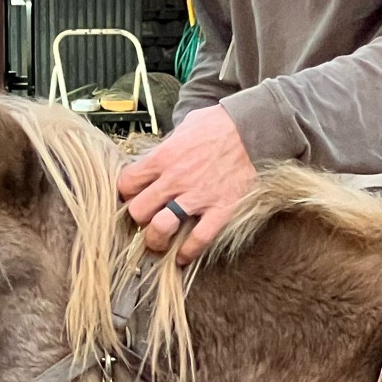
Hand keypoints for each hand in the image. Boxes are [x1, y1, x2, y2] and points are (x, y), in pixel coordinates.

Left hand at [117, 105, 257, 261]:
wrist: (255, 128)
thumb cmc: (221, 124)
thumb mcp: (186, 126)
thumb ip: (169, 146)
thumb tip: (160, 156)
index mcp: (163, 157)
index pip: (127, 183)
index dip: (126, 194)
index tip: (133, 197)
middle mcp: (175, 179)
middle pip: (138, 210)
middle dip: (139, 218)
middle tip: (147, 219)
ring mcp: (198, 196)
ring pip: (160, 228)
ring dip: (156, 239)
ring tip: (160, 242)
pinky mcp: (221, 209)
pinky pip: (198, 239)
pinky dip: (188, 252)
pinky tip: (183, 257)